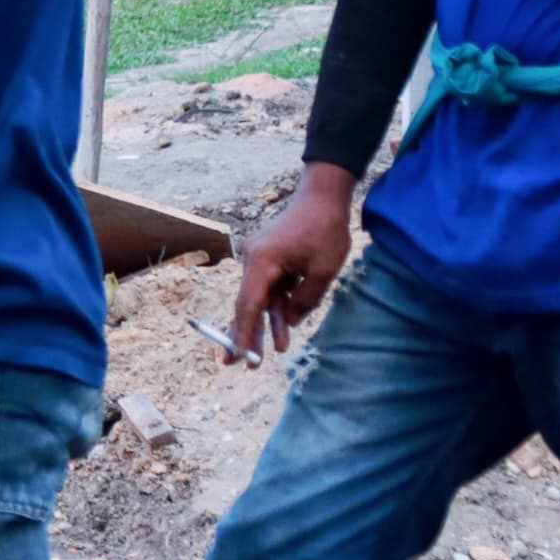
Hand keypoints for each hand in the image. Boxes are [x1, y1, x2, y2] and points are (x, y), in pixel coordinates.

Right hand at [227, 164, 357, 361]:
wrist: (323, 195)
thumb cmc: (325, 229)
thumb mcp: (323, 270)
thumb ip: (306, 299)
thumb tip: (291, 321)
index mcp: (261, 262)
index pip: (249, 305)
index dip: (244, 334)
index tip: (239, 356)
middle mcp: (253, 261)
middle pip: (246, 304)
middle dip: (244, 335)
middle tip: (234, 363)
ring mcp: (260, 259)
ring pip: (261, 298)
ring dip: (269, 323)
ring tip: (273, 352)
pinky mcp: (270, 258)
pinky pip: (271, 288)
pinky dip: (278, 306)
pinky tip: (285, 326)